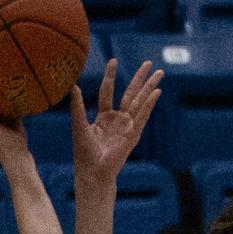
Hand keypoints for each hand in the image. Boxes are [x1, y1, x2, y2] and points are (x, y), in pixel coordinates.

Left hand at [71, 57, 162, 184]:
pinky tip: (157, 92)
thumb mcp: (79, 125)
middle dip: (140, 78)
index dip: (111, 76)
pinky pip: (142, 116)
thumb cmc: (84, 154)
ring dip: (149, 87)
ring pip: (139, 102)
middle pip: (130, 94)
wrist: (93, 174)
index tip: (114, 60)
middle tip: (148, 62)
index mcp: (104, 117)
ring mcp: (127, 127)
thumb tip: (72, 85)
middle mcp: (118, 120)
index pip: (108, 91)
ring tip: (160, 72)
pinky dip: (149, 104)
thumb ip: (77, 106)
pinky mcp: (133, 135)